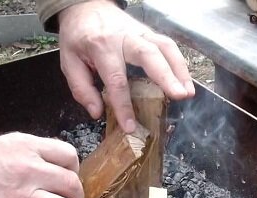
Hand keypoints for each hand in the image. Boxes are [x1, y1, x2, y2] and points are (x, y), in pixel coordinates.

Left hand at [58, 0, 194, 132]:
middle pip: (149, 55)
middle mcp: (125, 37)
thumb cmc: (78, 37)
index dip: (124, 105)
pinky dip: (179, 64)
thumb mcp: (68, 61)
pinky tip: (185, 82)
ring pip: (165, 47)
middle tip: (179, 96)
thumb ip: (81, 89)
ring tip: (187, 93)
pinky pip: (168, 46)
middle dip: (166, 76)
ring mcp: (140, 32)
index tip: (130, 126)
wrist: (85, 6)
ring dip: (180, 70)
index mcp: (101, 46)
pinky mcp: (149, 33)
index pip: (116, 79)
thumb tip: (98, 112)